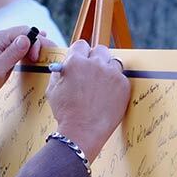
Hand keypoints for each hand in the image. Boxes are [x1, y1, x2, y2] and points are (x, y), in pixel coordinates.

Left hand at [0, 26, 54, 111]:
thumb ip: (13, 53)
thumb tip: (27, 38)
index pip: (23, 31)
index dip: (35, 41)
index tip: (36, 57)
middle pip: (24, 34)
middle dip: (37, 43)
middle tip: (45, 57)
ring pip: (22, 42)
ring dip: (32, 48)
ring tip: (41, 57)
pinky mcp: (0, 55)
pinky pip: (17, 50)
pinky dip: (26, 53)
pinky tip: (33, 57)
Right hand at [46, 41, 128, 162]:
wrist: (82, 131)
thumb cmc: (66, 113)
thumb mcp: (53, 89)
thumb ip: (60, 72)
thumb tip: (66, 65)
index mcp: (76, 62)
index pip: (81, 45)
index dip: (81, 54)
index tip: (82, 60)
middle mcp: (95, 63)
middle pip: (100, 50)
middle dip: (96, 58)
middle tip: (93, 71)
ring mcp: (111, 73)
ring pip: (113, 62)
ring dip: (107, 70)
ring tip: (101, 86)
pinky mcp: (123, 84)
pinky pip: (121, 78)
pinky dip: (115, 85)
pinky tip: (108, 96)